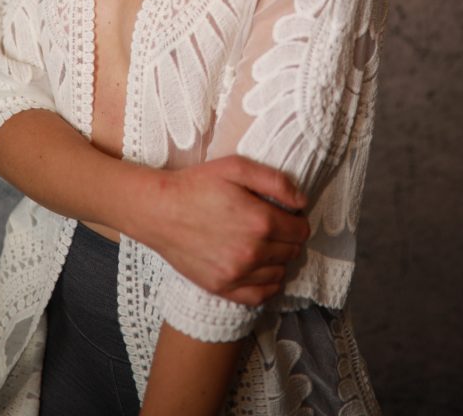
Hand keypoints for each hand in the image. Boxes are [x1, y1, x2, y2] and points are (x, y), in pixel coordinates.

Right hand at [138, 156, 308, 304]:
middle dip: (289, 238)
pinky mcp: (222, 287)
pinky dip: (267, 284)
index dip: (297, 220)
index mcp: (260, 221)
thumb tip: (302, 202)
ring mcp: (237, 274)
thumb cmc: (197, 184)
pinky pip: (260, 295)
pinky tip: (259, 268)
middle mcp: (252, 252)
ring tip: (263, 244)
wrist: (159, 210)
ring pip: (280, 273)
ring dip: (278, 259)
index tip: (286, 213)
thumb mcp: (237, 167)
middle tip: (273, 226)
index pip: (301, 230)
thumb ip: (276, 181)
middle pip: (292, 252)